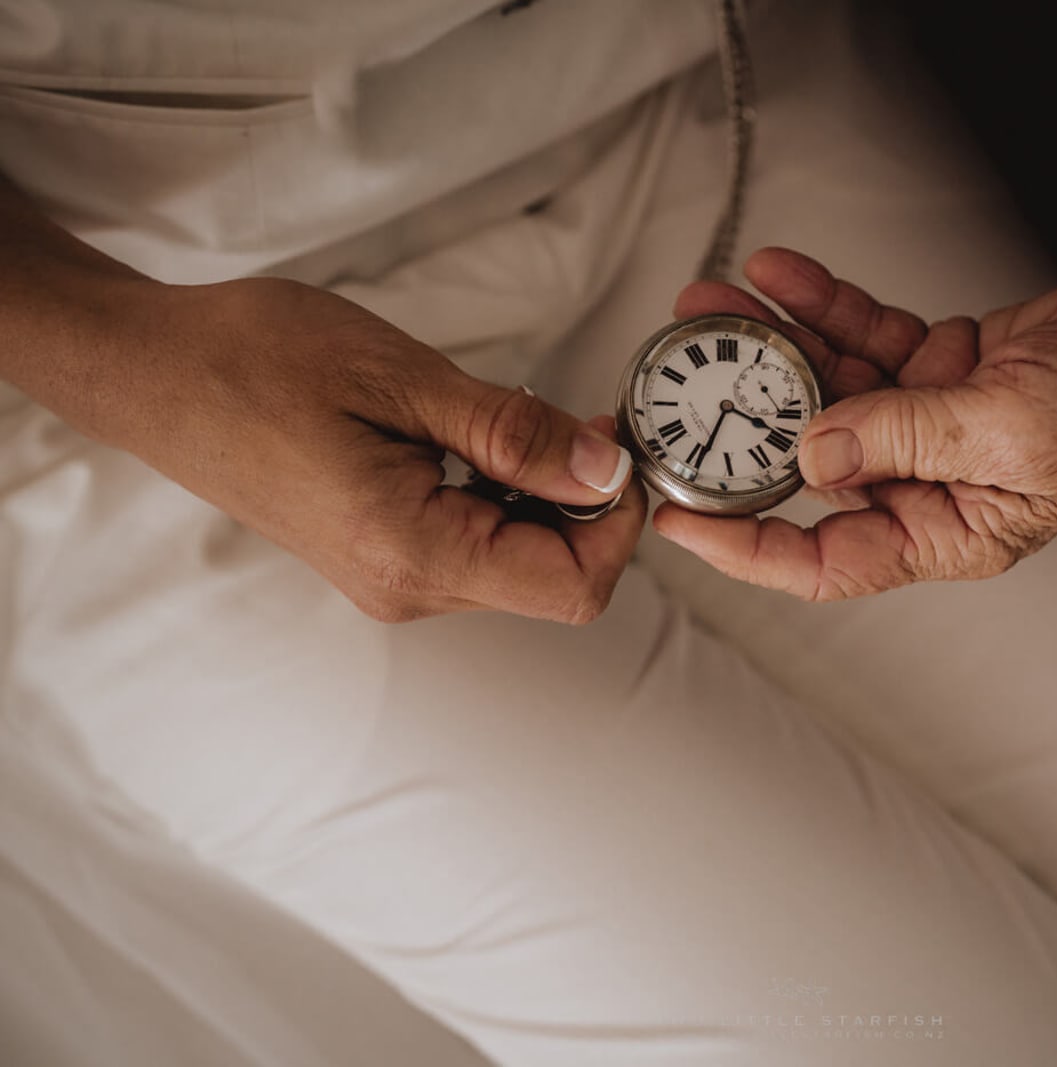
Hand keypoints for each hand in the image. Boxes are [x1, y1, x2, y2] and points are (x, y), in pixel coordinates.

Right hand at [100, 277, 641, 622]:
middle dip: (593, 506)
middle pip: (555, 582)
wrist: (151, 371)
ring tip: (530, 420)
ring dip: (552, 500)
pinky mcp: (384, 558)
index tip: (618, 442)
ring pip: (522, 565)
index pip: (572, 588)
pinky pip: (480, 547)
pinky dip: (509, 499)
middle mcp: (406, 588)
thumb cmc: (254, 359)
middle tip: (588, 419)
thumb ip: (514, 434)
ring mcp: (392, 580)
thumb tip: (607, 473)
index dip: (620, 521)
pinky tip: (487, 441)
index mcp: (411, 554)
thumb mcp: (402, 378)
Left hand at [653, 248, 1056, 599]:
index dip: (744, 545)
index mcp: (947, 531)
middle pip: (813, 460)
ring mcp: (937, 420)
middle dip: (746, 414)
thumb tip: (811, 454)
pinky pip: (871, 337)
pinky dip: (829, 307)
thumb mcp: (1010, 431)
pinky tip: (784, 276)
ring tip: (717, 301)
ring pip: (832, 387)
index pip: (824, 560)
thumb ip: (903, 439)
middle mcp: (932, 483)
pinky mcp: (949, 363)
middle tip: (686, 369)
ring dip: (776, 344)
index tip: (679, 516)